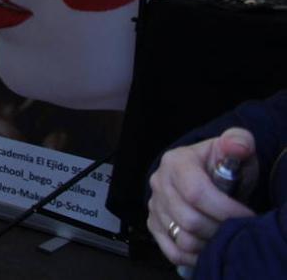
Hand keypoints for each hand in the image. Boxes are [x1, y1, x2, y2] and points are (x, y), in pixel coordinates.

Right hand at [147, 128, 257, 267]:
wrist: (206, 174)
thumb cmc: (223, 164)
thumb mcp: (235, 147)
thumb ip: (238, 141)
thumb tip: (237, 146)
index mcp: (175, 162)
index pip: (195, 193)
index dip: (224, 210)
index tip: (246, 215)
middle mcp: (159, 182)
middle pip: (189, 220)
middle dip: (219, 229)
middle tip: (236, 228)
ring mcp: (154, 205)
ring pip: (182, 238)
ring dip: (208, 244)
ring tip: (223, 236)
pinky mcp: (153, 223)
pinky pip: (171, 250)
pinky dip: (192, 257)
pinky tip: (208, 249)